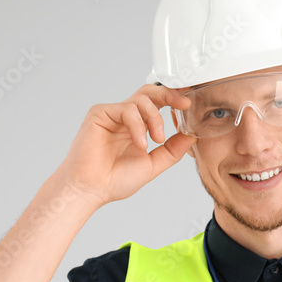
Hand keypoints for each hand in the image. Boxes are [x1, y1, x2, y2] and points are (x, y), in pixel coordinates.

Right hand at [59, 84, 195, 206]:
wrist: (91, 189)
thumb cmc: (114, 180)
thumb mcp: (153, 164)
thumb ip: (172, 150)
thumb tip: (191, 135)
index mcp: (136, 126)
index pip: (157, 104)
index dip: (174, 100)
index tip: (189, 105)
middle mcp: (124, 117)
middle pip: (150, 93)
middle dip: (170, 95)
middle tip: (184, 104)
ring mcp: (112, 114)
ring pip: (141, 100)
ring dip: (155, 119)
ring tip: (156, 140)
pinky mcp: (100, 113)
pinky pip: (126, 109)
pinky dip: (138, 126)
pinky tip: (140, 143)